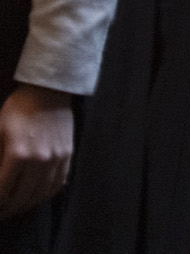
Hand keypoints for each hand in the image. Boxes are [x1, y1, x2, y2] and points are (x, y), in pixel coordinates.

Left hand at [0, 84, 72, 219]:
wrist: (49, 91)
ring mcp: (56, 159)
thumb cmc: (17, 109)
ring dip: (26, 205)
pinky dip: (45, 195)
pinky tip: (36, 196)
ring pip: (40, 195)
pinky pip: (57, 184)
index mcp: (18, 155)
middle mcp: (39, 161)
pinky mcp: (68, 156)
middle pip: (21, 198)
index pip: (2, 191)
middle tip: (1, 211)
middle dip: (7, 209)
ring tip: (16, 207)